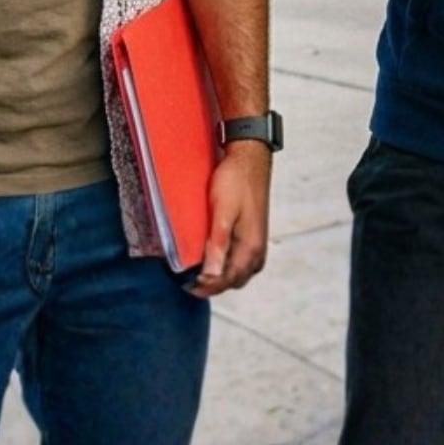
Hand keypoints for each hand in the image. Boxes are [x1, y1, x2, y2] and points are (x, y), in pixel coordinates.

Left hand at [189, 140, 270, 297]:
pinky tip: (211, 257)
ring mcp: (256, 243)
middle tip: (187, 281)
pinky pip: (239, 260)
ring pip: (237, 272)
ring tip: (196, 271)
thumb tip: (211, 274)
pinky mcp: (252, 235)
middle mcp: (257, 251)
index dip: (207, 287)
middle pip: (233, 280)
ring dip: (219, 276)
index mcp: (251, 248)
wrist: (250, 157)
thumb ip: (218, 243)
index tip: (186, 286)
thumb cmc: (236, 180)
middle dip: (212, 285)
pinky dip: (225, 264)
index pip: (227, 280)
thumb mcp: (222, 211)